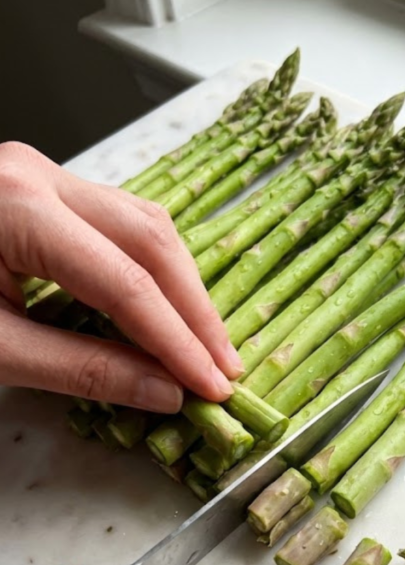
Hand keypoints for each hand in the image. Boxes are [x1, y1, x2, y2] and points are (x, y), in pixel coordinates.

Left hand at [0, 142, 243, 412]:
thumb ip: (83, 370)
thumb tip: (163, 391)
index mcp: (16, 209)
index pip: (126, 282)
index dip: (178, 341)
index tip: (213, 387)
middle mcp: (37, 175)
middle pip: (151, 238)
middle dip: (195, 310)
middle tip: (224, 367)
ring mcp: (39, 174)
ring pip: (143, 222)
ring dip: (181, 287)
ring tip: (205, 345)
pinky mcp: (39, 188)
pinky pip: (117, 223)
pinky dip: (150, 271)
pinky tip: (165, 311)